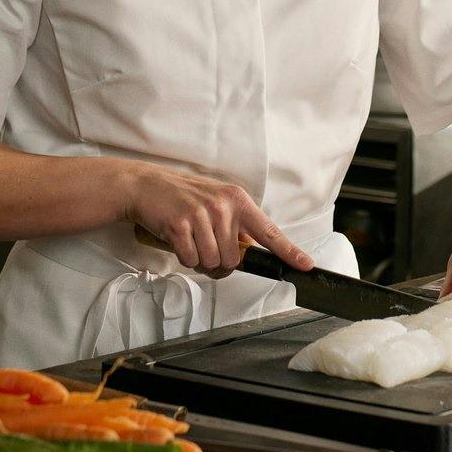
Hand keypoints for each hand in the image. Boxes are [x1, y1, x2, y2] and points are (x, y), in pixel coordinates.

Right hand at [117, 163, 313, 277]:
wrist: (146, 186)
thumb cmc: (182, 197)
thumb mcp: (216, 202)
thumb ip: (235, 225)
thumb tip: (248, 252)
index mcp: (238, 200)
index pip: (269, 231)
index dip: (289, 251)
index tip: (305, 265)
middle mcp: (223, 206)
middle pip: (234, 259)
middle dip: (218, 261)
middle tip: (203, 244)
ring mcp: (202, 215)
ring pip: (212, 262)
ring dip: (200, 260)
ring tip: (190, 240)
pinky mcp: (180, 225)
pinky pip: (191, 260)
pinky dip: (184, 257)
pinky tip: (178, 239)